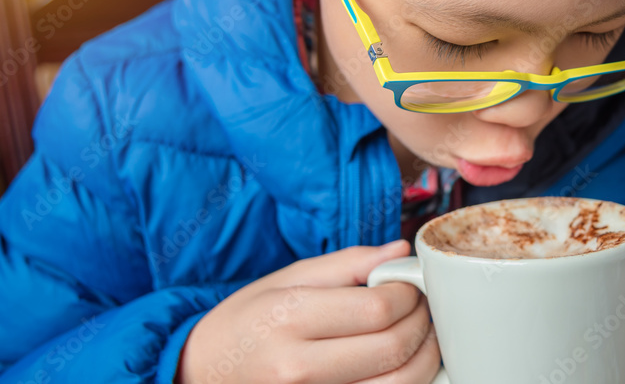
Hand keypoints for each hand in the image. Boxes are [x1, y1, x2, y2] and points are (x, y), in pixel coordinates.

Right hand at [176, 241, 440, 383]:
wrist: (199, 375)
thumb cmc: (245, 324)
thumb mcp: (284, 280)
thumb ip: (347, 265)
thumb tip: (400, 252)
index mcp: (290, 318)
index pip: (378, 309)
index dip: (409, 295)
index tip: (409, 286)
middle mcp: (299, 367)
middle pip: (393, 349)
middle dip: (422, 324)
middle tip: (422, 310)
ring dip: (424, 358)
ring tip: (419, 337)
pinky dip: (406, 383)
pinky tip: (400, 365)